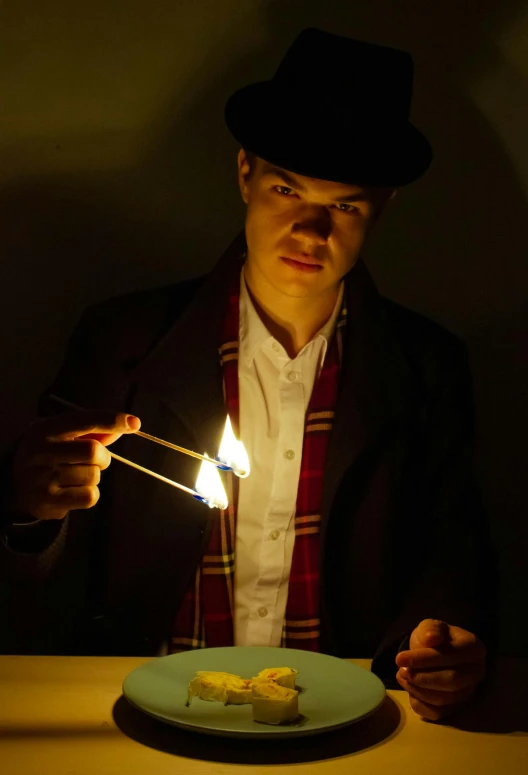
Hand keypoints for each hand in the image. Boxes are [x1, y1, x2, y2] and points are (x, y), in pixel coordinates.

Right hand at [9, 410, 140, 520]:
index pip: (85, 420)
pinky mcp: (49, 502)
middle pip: (94, 452)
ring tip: (76, 476)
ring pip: (94, 476)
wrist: (15, 486)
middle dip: (103, 458)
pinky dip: (90, 494)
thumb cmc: (48, 455)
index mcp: (46, 429)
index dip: (112, 420)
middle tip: (95, 461)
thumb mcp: (61, 436)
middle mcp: (42, 452)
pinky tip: (74, 490)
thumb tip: (126, 426)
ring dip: (93, 477)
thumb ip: (92, 430)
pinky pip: (90, 496)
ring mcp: (44, 478)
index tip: (134, 423)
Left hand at [395, 619, 485, 720]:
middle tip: (401, 670)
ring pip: (444, 699)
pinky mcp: (457, 708)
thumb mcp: (431, 626)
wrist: (436, 651)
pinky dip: (420, 704)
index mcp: (475, 649)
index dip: (424, 659)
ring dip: (418, 690)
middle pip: (451, 681)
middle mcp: (477, 673)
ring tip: (402, 676)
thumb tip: (431, 638)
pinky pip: (438, 714)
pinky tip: (410, 689)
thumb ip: (431, 629)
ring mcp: (469, 693)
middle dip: (421, 677)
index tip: (399, 658)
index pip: (451, 656)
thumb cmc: (435, 637)